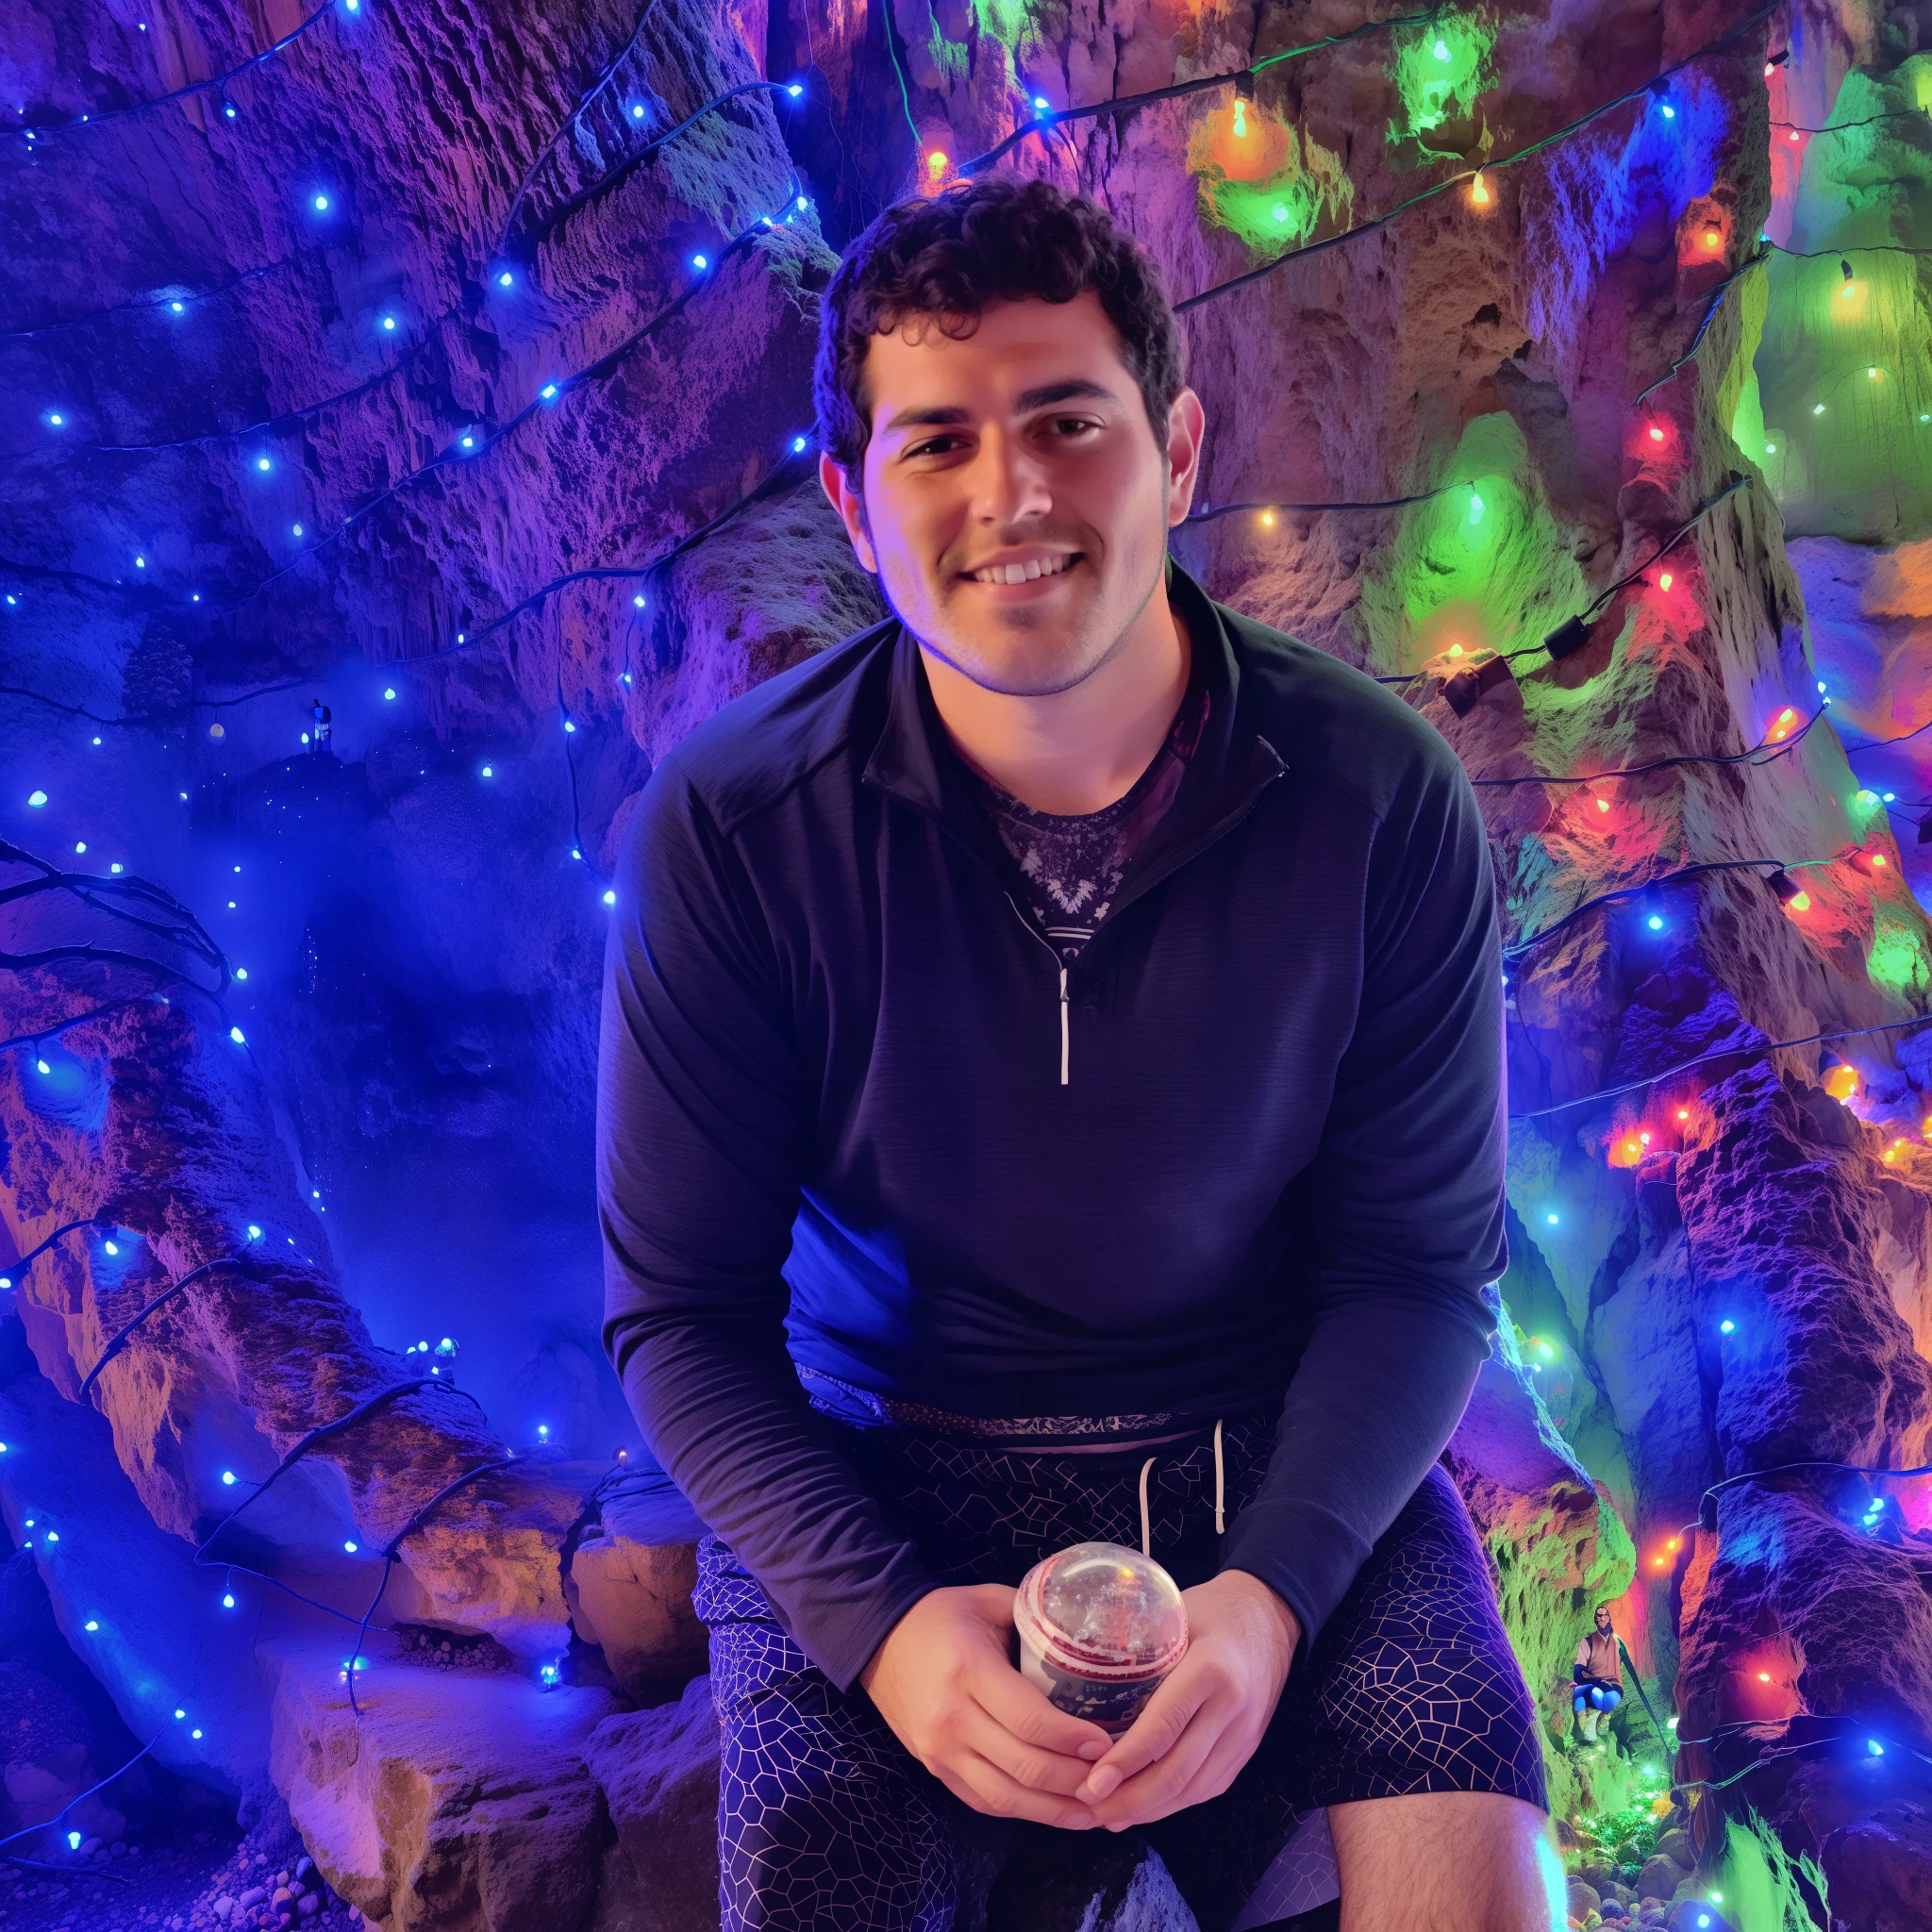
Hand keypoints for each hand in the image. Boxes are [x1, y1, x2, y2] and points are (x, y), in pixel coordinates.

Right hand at [859, 1584, 1113, 1828]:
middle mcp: (952, 1719)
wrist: (878, 1638)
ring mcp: (939, 1751)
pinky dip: (1023, 1810)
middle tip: (1112, 1778)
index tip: (1107, 1743)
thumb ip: (1035, 1619)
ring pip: (1006, 1797)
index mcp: (969, 1672)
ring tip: (1095, 1811)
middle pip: (1024, 1766)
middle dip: (1075, 1780)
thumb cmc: (941, 1615)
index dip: (1073, 1739)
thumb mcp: (989, 1602)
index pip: (1030, 1719)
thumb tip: (1087, 1636)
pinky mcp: (935, 1769)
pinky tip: (1054, 1810)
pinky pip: (985, 1802)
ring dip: (1054, 1810)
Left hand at [1078, 1568, 1299, 1828]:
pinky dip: (1174, 1803)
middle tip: (1089, 1808)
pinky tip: (1144, 1807)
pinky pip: (1208, 1787)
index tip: (1092, 1783)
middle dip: (1131, 1799)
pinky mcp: (1247, 1750)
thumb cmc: (1212, 1608)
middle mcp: (1232, 1709)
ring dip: (1150, 1810)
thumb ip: (1137, 1648)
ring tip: (1108, 1816)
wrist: (1270, 1615)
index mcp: (1210, 1669)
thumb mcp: (1172, 1615)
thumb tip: (1081, 1680)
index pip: (1164, 1725)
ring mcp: (1244, 1734)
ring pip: (1195, 1789)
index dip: (1126, 1761)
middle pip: (1179, 1771)